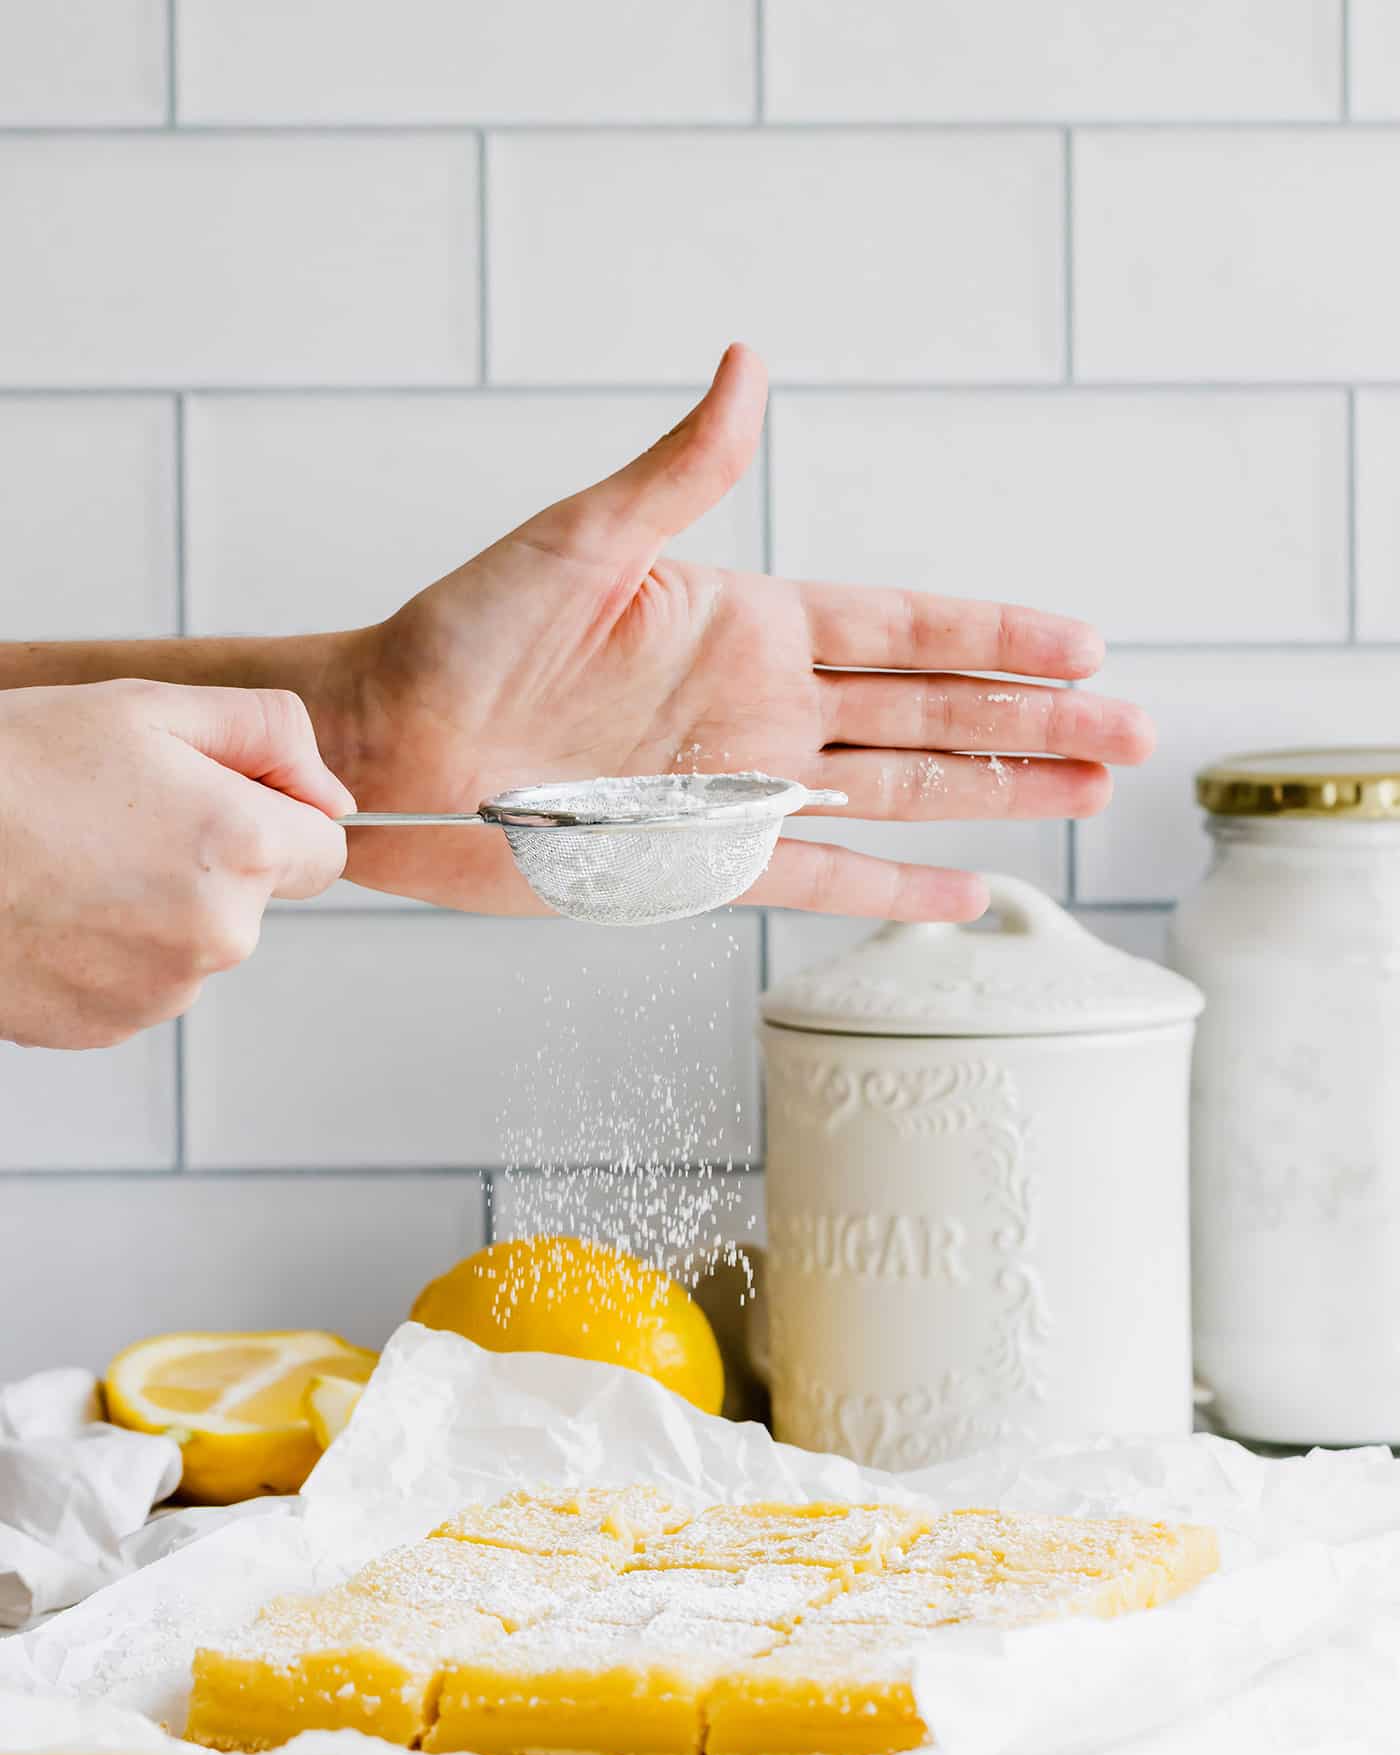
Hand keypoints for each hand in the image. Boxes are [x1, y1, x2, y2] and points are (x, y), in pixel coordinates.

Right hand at [0, 680, 351, 1047]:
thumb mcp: (145, 709)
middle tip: (115, 817)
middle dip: (209, 857)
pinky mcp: (107, 1028)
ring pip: (193, 941)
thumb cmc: (10, 774)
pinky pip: (135, 981)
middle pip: (256, 897)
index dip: (278, 815)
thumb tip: (334, 793)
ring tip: (70, 861)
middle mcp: (218, 936)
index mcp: (243, 849)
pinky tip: (51, 907)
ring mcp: (162, 992)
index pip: (324, 848)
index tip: (219, 798)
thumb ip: (269, 735)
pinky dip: (104, 949)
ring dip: (153, 906)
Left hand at [322, 344, 1150, 919]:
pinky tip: (960, 892)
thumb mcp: (581, 541)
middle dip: (1036, 724)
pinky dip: (892, 891)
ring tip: (1084, 796)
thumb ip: (682, 471)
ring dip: (997, 794)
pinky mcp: (701, 862)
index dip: (996, 635)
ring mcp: (740, 790)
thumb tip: (747, 367)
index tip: (1082, 642)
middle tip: (1131, 730)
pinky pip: (819, 882)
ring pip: (901, 793)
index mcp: (746, 627)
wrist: (391, 747)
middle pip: (932, 714)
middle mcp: (761, 710)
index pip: (905, 628)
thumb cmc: (462, 634)